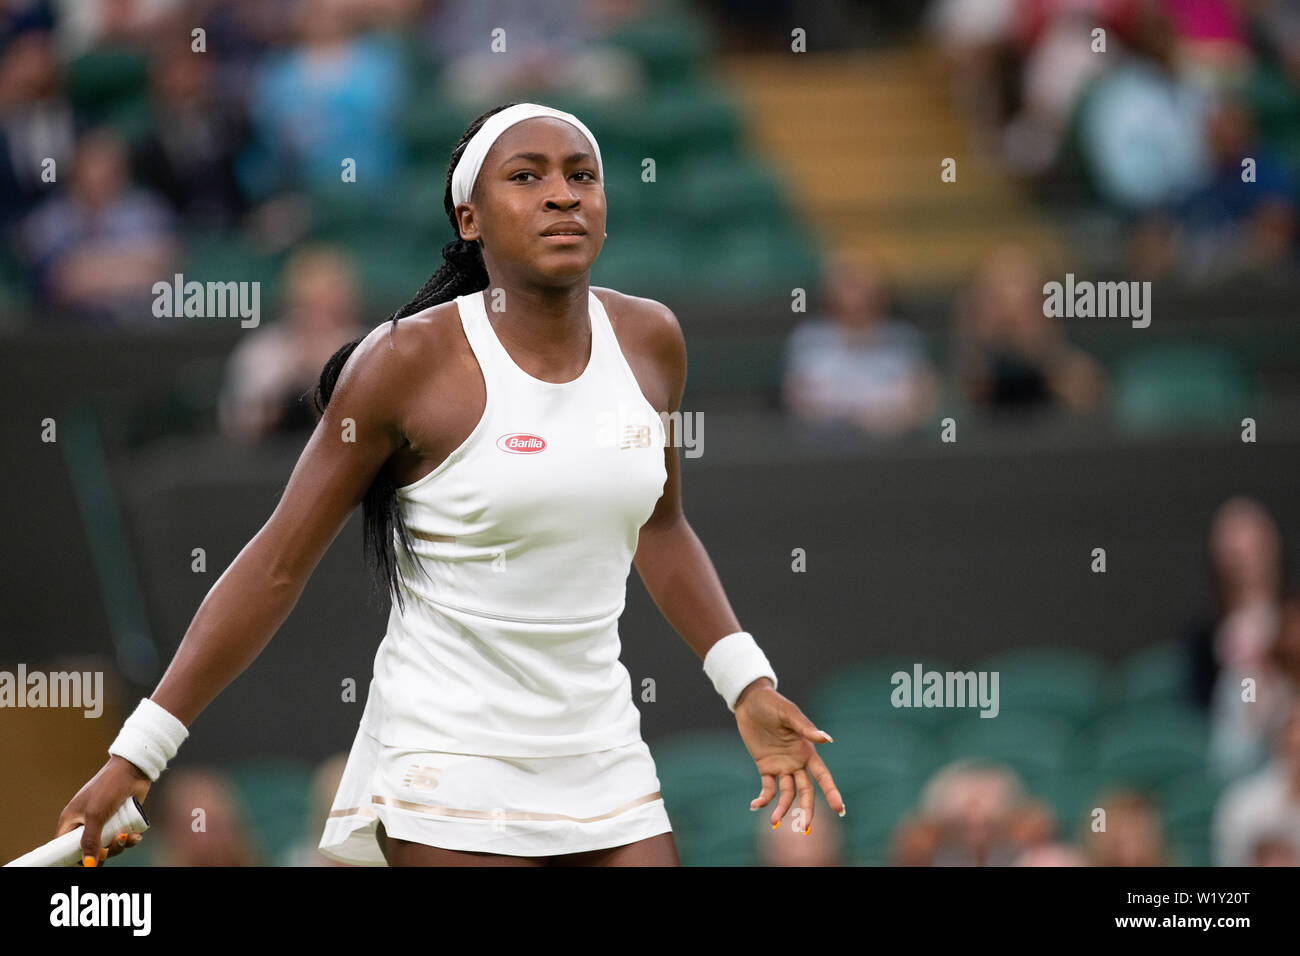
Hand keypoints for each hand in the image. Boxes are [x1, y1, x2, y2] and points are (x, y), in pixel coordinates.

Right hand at [55, 756, 151, 865]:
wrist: (134, 769)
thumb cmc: (109, 787)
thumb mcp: (96, 815)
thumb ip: (90, 841)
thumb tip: (88, 865)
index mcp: (71, 821)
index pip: (64, 849)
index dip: (74, 858)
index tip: (88, 863)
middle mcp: (86, 824)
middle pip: (90, 851)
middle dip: (102, 853)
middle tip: (110, 848)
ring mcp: (105, 823)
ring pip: (108, 847)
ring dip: (118, 846)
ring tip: (125, 836)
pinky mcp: (121, 821)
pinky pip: (122, 839)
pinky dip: (129, 840)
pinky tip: (135, 835)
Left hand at [734, 678, 844, 833]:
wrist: (750, 701)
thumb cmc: (773, 704)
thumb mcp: (789, 714)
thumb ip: (806, 728)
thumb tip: (827, 739)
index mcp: (807, 751)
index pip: (822, 776)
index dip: (831, 792)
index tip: (839, 809)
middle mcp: (797, 762)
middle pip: (806, 791)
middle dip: (807, 809)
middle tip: (805, 827)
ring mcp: (781, 766)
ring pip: (787, 794)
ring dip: (783, 808)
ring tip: (774, 820)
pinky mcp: (765, 767)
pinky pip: (767, 788)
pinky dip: (763, 798)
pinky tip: (755, 805)